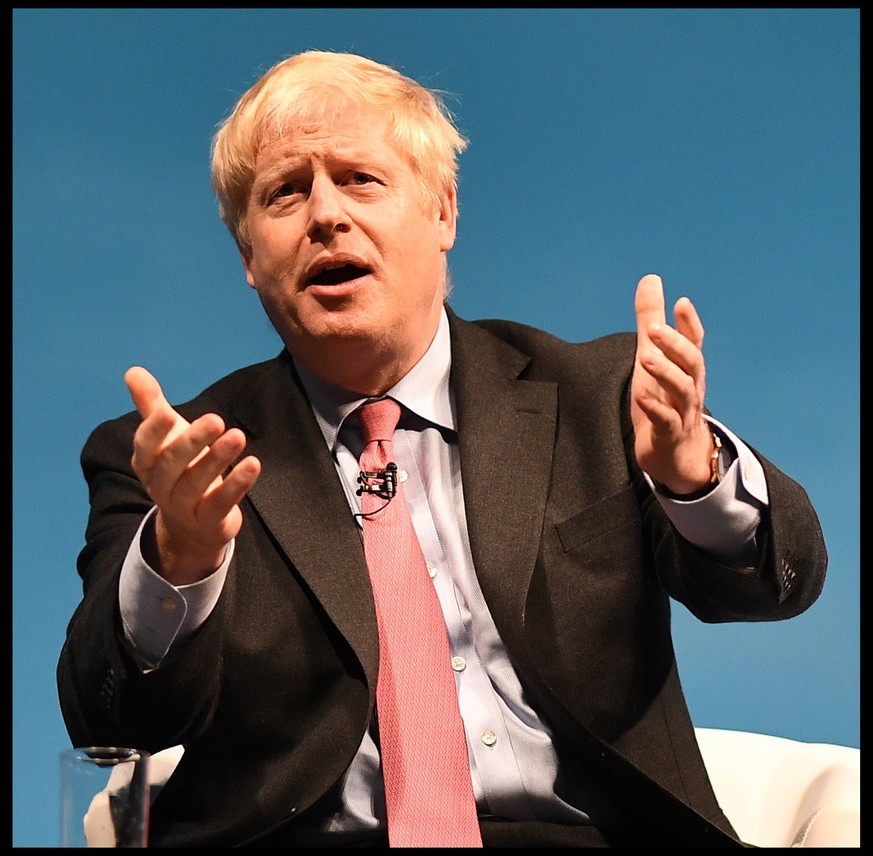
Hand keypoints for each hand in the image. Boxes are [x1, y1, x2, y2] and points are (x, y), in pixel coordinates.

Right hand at [125, 366, 260, 583]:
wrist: (191, 528)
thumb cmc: (179, 470)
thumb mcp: (167, 439)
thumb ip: (152, 406)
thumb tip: (133, 370)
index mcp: (147, 463)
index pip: (145, 447)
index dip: (154, 431)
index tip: (168, 413)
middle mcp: (161, 486)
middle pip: (173, 463)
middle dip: (194, 441)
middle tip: (217, 419)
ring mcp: (184, 507)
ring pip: (197, 483)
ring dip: (218, 459)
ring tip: (238, 436)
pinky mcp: (209, 521)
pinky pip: (222, 503)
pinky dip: (237, 484)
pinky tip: (253, 464)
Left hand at [631, 274, 714, 494]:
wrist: (675, 455)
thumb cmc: (664, 400)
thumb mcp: (653, 357)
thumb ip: (651, 320)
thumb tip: (651, 279)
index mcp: (687, 368)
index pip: (694, 342)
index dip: (689, 324)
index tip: (681, 302)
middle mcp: (690, 387)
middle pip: (691, 362)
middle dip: (675, 344)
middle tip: (654, 329)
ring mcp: (682, 412)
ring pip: (682, 390)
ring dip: (665, 372)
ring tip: (646, 356)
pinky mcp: (669, 435)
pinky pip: (666, 421)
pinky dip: (655, 408)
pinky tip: (641, 394)